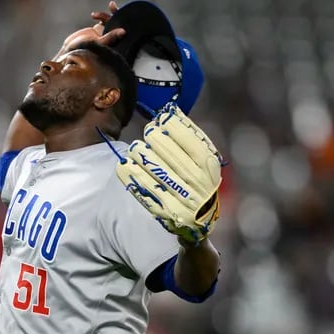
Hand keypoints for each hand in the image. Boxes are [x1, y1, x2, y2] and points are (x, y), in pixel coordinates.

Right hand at [55, 1, 123, 56]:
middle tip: (112, 5)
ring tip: (97, 13)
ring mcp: (104, 34)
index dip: (124, 21)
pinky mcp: (98, 30)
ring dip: (106, 14)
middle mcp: (111, 39)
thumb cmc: (83, 51)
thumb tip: (124, 31)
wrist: (70, 51)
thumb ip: (110, 37)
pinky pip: (103, 20)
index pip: (123, 31)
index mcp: (115, 44)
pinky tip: (93, 15)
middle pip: (119, 24)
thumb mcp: (97, 43)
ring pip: (111, 21)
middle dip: (117, 14)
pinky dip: (101, 16)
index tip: (118, 12)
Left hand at [115, 104, 222, 242]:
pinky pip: (144, 188)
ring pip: (154, 169)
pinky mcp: (166, 210)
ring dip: (141, 154)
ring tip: (136, 149)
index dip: (171, 126)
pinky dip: (132, 174)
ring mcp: (181, 198)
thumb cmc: (200, 183)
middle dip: (154, 139)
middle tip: (147, 134)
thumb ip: (191, 138)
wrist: (200, 221)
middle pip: (169, 153)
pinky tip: (125, 164)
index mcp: (208, 166)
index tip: (160, 121)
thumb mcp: (204, 161)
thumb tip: (171, 112)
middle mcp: (197, 182)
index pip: (189, 140)